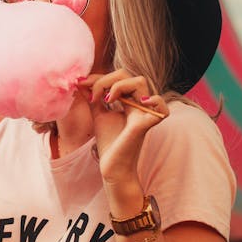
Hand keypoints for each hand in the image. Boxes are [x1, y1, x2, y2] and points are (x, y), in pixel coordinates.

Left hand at [80, 69, 168, 185]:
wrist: (111, 167)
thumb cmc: (109, 143)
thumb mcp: (98, 114)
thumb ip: (94, 97)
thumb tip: (82, 81)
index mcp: (130, 100)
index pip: (119, 76)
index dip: (99, 77)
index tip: (80, 83)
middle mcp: (139, 103)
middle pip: (127, 74)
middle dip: (105, 79)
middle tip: (93, 96)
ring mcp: (144, 113)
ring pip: (140, 82)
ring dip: (118, 85)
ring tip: (106, 100)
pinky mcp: (146, 125)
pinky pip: (161, 108)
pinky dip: (153, 101)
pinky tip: (132, 103)